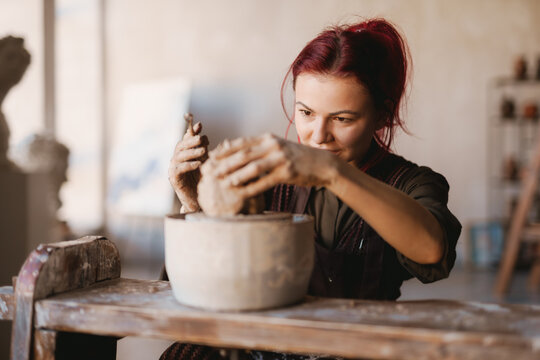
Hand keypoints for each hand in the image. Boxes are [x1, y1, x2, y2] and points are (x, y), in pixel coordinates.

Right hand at [168, 122, 208, 211]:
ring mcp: (173, 168)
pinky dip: (188, 165)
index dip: (192, 131)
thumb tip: (225, 142)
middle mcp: (177, 159)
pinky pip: (179, 169)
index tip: (200, 125)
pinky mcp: (173, 178)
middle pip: (181, 145)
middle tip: (202, 139)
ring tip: (203, 151)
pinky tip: (198, 164)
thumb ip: (214, 154)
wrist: (199, 200)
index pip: (186, 139)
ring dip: (192, 152)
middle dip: (192, 141)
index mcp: (185, 153)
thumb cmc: (205, 181)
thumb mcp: (210, 164)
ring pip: (179, 155)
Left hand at [197, 133, 336, 214]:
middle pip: (243, 154)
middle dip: (225, 163)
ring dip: (235, 175)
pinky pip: (265, 181)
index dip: (224, 150)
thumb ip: (261, 150)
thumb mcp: (278, 148)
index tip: (210, 157)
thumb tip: (240, 155)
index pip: (241, 143)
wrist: (323, 164)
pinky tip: (241, 193)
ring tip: (222, 183)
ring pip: (252, 167)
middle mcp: (273, 145)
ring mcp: (281, 158)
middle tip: (210, 171)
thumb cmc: (298, 158)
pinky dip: (251, 187)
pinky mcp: (287, 172)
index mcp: (268, 138)